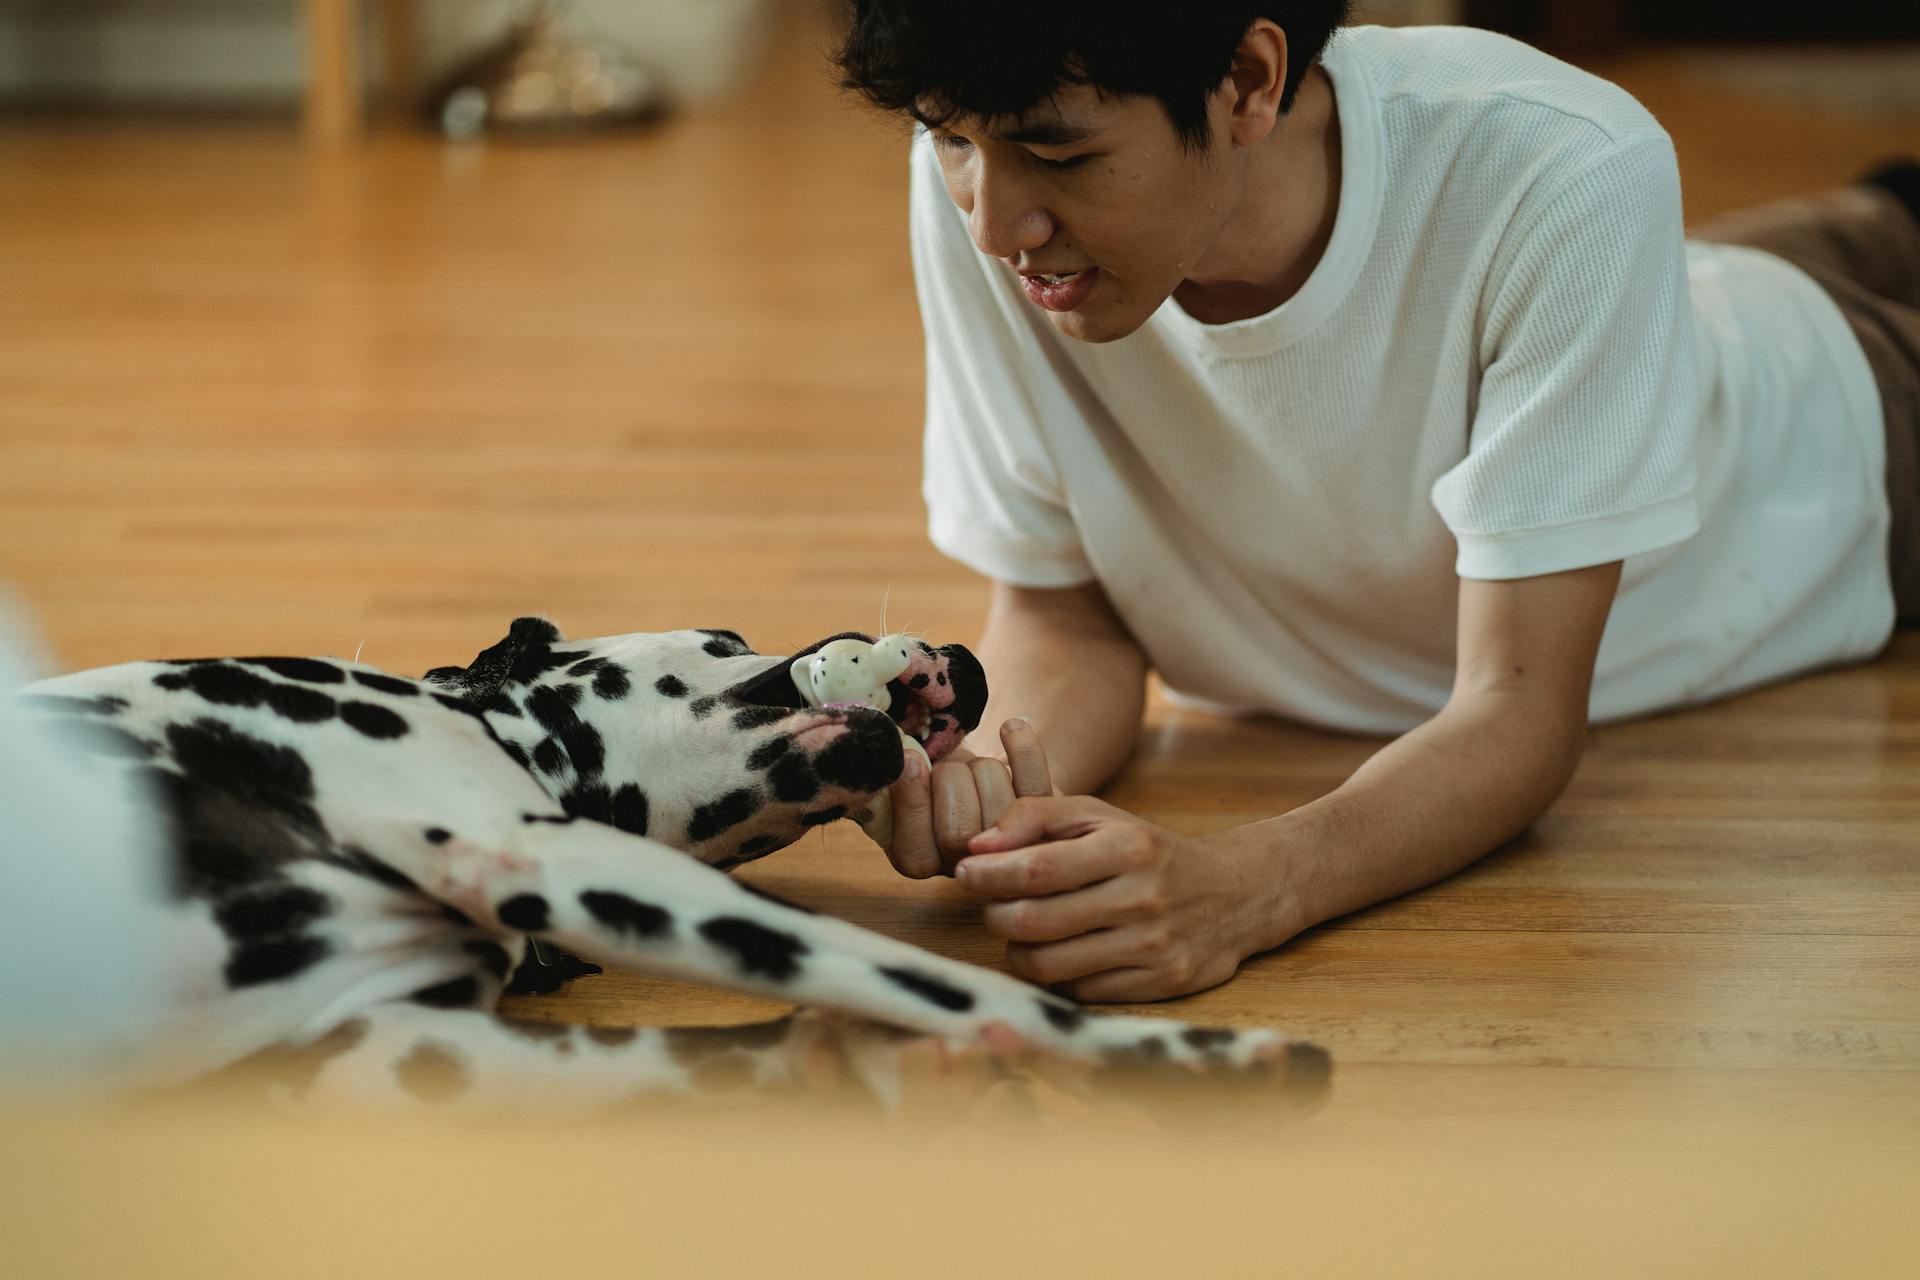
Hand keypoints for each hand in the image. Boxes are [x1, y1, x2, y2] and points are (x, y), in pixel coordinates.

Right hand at [882, 719, 1054, 878]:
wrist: (958, 772)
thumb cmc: (919, 776)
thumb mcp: (890, 782)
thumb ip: (887, 784)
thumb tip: (901, 762)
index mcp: (921, 864)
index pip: (918, 855)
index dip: (913, 802)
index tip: (910, 759)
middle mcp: (971, 866)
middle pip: (960, 834)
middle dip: (948, 779)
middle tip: (943, 765)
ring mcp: (1011, 845)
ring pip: (998, 803)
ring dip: (980, 768)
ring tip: (969, 767)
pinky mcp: (1041, 815)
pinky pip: (1036, 782)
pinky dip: (1023, 749)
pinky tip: (1010, 728)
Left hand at [954, 798, 1285, 1002]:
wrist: (1234, 894)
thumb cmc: (1147, 851)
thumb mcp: (1100, 816)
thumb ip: (1035, 816)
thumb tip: (976, 846)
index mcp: (1129, 848)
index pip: (1037, 868)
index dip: (989, 875)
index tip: (965, 873)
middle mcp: (1144, 898)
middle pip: (1035, 921)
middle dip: (996, 915)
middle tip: (993, 905)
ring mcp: (1154, 947)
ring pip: (1050, 964)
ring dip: (1018, 950)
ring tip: (1022, 930)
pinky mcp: (1159, 985)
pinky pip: (1078, 991)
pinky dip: (1056, 974)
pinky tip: (1062, 951)